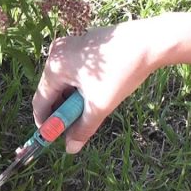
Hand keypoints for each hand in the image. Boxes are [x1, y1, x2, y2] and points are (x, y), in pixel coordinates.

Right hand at [33, 17, 172, 152]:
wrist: (150, 42)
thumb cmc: (121, 72)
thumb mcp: (99, 106)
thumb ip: (82, 129)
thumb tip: (70, 148)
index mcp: (54, 67)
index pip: (40, 102)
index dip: (46, 123)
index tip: (54, 138)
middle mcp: (56, 54)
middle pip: (51, 91)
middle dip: (62, 111)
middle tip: (75, 126)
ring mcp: (70, 45)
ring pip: (64, 82)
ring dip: (73, 99)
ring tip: (92, 107)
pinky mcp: (83, 43)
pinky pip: (74, 70)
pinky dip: (81, 85)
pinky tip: (99, 91)